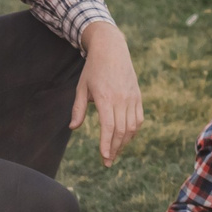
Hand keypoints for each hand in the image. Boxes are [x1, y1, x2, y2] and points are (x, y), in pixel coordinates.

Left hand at [71, 21, 144, 165]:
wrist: (112, 49)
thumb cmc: (93, 69)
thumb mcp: (82, 87)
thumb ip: (78, 109)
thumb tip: (73, 127)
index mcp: (105, 97)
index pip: (108, 127)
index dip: (106, 144)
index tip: (104, 157)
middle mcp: (121, 99)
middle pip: (121, 131)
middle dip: (114, 149)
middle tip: (107, 162)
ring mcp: (132, 98)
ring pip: (131, 128)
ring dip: (124, 143)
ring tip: (115, 153)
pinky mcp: (138, 97)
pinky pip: (138, 119)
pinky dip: (133, 132)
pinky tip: (125, 139)